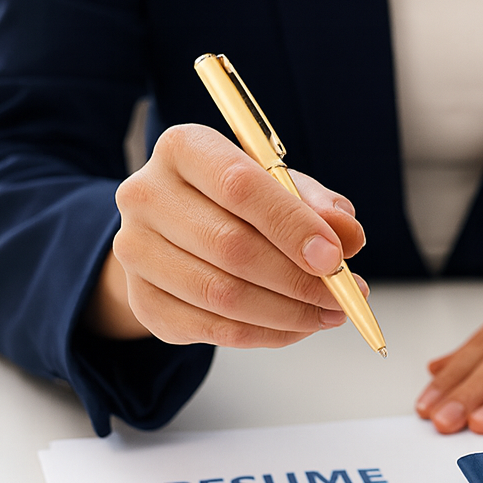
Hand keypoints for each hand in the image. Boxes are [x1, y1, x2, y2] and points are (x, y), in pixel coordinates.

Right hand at [82, 124, 366, 346]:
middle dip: (297, 279)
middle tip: (342, 297)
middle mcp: (146, 194)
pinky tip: (294, 327)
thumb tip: (347, 234)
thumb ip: (317, 205)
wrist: (176, 233)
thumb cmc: (236, 203)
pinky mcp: (141, 299)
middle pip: (230, 246)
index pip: (239, 185)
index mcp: (184, 148)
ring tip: (326, 314)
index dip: (292, 225)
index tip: (334, 257)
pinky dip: (263, 334)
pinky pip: (210, 328)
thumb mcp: (280, 188)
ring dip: (286, 313)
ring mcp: (135, 250)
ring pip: (221, 294)